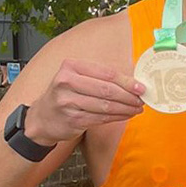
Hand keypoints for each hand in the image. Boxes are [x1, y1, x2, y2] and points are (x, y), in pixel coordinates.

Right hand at [25, 59, 144, 144]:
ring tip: (137, 109)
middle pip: (107, 90)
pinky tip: (126, 115)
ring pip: (106, 105)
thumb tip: (133, 83)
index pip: (106, 73)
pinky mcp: (73, 119)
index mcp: (70, 67)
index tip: (142, 88)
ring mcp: (68, 102)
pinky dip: (117, 117)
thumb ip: (100, 78)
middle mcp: (66, 82)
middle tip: (142, 100)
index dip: (127, 82)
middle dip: (129, 96)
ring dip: (126, 108)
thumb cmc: (66, 95)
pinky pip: (102, 118)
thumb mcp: (77, 78)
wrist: (43, 118)